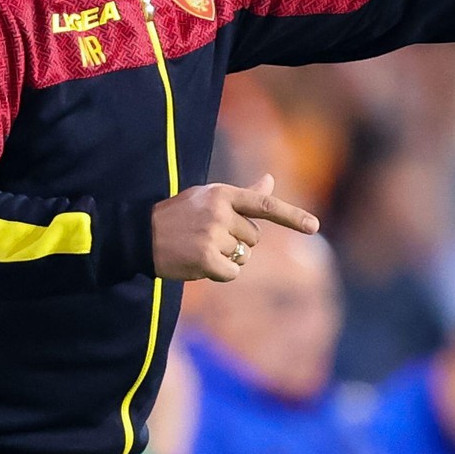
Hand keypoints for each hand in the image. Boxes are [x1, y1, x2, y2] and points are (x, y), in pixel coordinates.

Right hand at [152, 174, 318, 281]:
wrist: (139, 235)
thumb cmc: (179, 216)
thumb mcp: (209, 198)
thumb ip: (243, 194)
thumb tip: (270, 179)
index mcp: (223, 194)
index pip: (265, 205)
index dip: (292, 216)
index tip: (314, 227)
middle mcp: (220, 212)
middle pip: (254, 238)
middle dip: (237, 242)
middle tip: (207, 236)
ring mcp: (213, 236)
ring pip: (242, 257)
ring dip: (226, 258)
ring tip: (198, 248)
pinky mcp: (206, 259)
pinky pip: (231, 273)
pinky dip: (219, 274)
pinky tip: (199, 264)